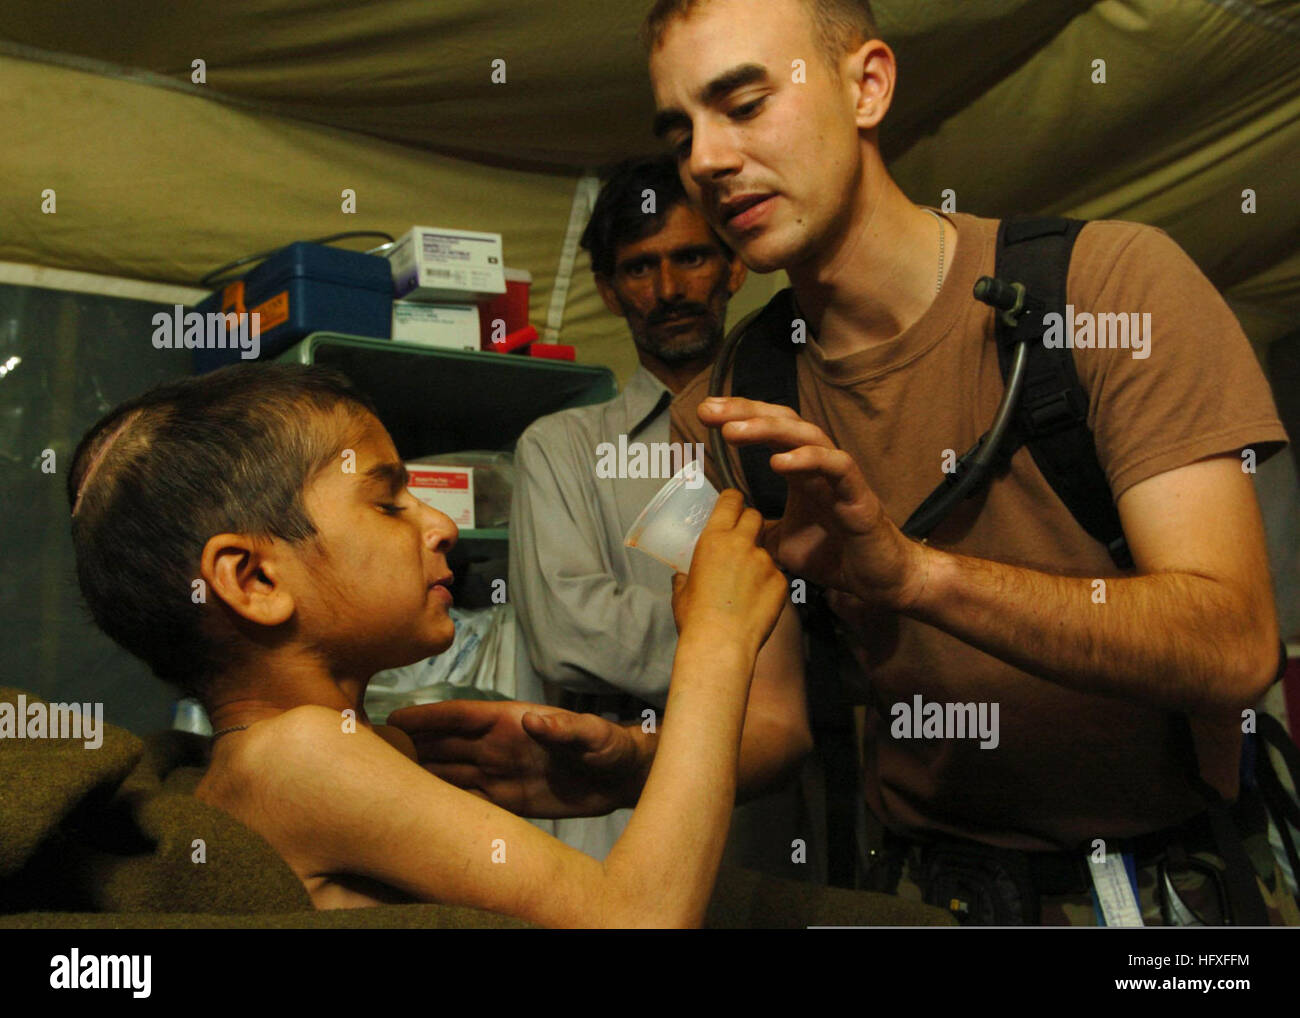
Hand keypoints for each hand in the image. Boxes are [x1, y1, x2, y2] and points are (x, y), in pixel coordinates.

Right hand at [386, 699, 644, 817]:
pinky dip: (441, 806)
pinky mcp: (506, 802)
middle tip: (370, 753)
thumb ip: (566, 727)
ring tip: (381, 783)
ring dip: (417, 776)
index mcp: (510, 721)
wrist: (623, 778)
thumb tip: (535, 719)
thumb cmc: (610, 746)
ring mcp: (498, 773)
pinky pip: (465, 803)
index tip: (393, 718)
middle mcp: (496, 746)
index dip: (427, 717)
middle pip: (443, 745)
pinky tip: (416, 814)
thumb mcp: (593, 734)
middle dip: (408, 746)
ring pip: (447, 773)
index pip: (460, 716)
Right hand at [670, 488, 789, 654]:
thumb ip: (684, 576)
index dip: (733, 498)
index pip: (731, 501)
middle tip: (742, 539)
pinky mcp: (781, 582)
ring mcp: (765, 563)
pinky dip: (768, 584)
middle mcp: (742, 545)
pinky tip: (757, 602)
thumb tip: (682, 576)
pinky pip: (776, 576)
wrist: (721, 644)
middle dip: (750, 523)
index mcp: (714, 540)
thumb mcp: (681, 591)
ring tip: (746, 585)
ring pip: (766, 551)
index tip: (733, 503)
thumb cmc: (695, 618)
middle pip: (755, 516)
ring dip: (758, 560)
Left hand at [697, 396, 928, 609]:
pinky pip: (837, 466)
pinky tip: (778, 462)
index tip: (704, 412)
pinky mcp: (859, 496)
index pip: (769, 431)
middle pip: (783, 422)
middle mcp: (819, 465)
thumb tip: (725, 530)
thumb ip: (756, 530)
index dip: (739, 417)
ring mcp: (840, 477)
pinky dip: (808, 460)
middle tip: (708, 410)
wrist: (877, 581)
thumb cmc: (835, 556)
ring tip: (733, 430)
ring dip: (769, 429)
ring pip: (807, 436)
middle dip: (745, 412)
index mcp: (801, 471)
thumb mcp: (780, 544)